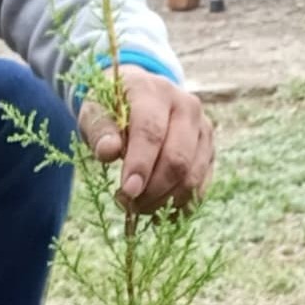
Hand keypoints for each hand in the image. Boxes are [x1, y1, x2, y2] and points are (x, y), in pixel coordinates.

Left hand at [78, 67, 214, 213]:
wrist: (137, 95)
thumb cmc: (111, 107)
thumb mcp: (94, 111)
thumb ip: (99, 130)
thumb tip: (108, 152)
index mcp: (154, 93)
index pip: (151, 132)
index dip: (140, 165)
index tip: (128, 192)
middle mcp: (186, 106)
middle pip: (177, 158)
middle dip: (153, 190)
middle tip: (129, 204)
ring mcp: (202, 128)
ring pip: (192, 175)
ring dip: (166, 200)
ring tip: (140, 207)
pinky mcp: (209, 148)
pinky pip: (202, 184)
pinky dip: (182, 205)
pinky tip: (159, 211)